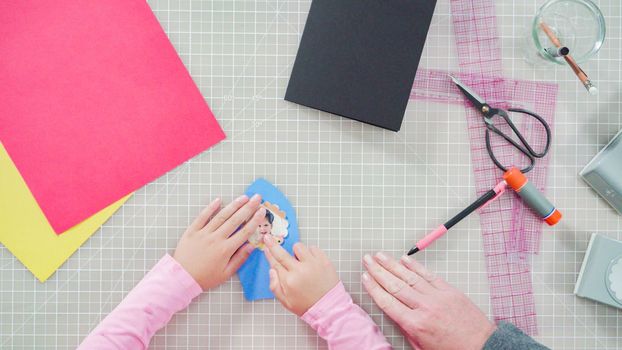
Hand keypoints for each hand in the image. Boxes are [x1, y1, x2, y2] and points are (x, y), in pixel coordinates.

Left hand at [173, 194, 265, 290]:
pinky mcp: (192, 231)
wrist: (182, 278)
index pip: (244, 232)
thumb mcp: (226, 273)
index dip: (255, 220)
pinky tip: (218, 200)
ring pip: (221, 216)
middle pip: (235, 220)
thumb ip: (240, 258)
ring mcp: (204, 233)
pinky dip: (210, 208)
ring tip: (244, 197)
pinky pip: (202, 217)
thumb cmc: (205, 278)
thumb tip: (252, 246)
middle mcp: (216, 238)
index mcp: (226, 249)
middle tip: (257, 198)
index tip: (262, 211)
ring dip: (234, 205)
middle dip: (248, 207)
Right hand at [264, 235, 339, 315]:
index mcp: (288, 281)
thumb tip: (271, 271)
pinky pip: (313, 248)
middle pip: (282, 253)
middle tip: (268, 238)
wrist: (329, 308)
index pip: (275, 263)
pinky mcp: (323, 260)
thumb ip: (275, 286)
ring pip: (298, 247)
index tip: (265, 247)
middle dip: (272, 244)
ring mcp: (312, 264)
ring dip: (296, 252)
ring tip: (300, 261)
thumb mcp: (286, 302)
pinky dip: (310, 252)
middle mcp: (299, 270)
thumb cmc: (308, 306)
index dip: (269, 254)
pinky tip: (311, 262)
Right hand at [362, 252, 495, 349]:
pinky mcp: (449, 290)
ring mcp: (437, 296)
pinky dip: (415, 266)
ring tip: (380, 256)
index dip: (374, 288)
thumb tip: (395, 314)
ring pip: (409, 277)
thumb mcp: (422, 347)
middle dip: (378, 271)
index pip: (388, 302)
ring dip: (392, 265)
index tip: (365, 277)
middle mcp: (424, 307)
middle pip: (395, 285)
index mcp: (415, 324)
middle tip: (367, 260)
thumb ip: (407, 329)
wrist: (481, 346)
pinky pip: (428, 275)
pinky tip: (404, 259)